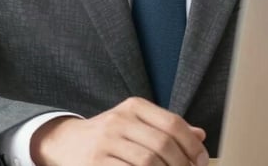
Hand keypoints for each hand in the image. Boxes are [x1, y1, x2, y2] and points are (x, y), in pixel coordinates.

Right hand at [30, 96, 208, 165]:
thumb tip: (200, 135)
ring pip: (148, 162)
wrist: (65, 142)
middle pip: (163, 144)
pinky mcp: (96, 163)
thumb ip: (165, 127)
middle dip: (183, 165)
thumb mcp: (135, 122)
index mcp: (133, 107)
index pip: (172, 122)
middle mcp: (120, 120)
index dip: (192, 145)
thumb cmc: (107, 135)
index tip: (202, 161)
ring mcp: (106, 142)